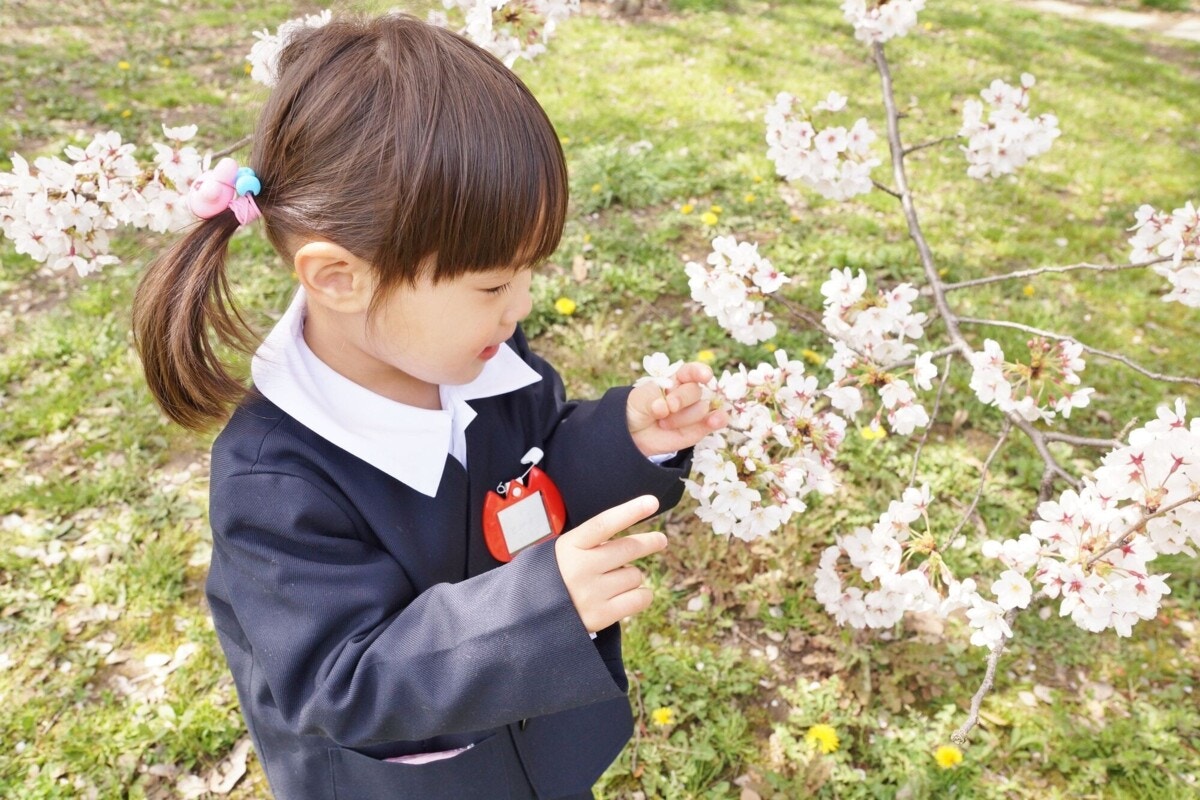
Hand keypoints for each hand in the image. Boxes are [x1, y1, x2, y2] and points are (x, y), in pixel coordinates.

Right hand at [555, 495, 665, 632]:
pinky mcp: (600, 616)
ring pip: (634, 574)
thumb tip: (632, 541)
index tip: (651, 502)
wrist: (533, 614)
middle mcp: (580, 568)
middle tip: (660, 540)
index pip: (603, 524)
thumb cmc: (556, 577)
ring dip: (630, 576)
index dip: (629, 512)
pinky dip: (640, 596)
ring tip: (612, 583)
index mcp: (569, 547)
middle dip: (650, 542)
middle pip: (628, 548)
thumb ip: (591, 543)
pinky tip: (629, 596)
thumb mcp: (563, 551)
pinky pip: (639, 599)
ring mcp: (591, 593)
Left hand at [627, 362, 728, 456]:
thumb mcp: (640, 400)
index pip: (691, 371)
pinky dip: (718, 420)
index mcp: (675, 380)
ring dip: (683, 418)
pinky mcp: (701, 427)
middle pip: (695, 391)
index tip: (704, 376)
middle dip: (681, 400)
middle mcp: (688, 393)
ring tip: (664, 423)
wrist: (635, 433)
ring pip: (702, 409)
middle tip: (667, 408)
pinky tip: (715, 420)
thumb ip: (653, 400)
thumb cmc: (639, 409)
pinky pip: (716, 421)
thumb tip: (666, 407)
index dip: (699, 371)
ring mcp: (696, 410)